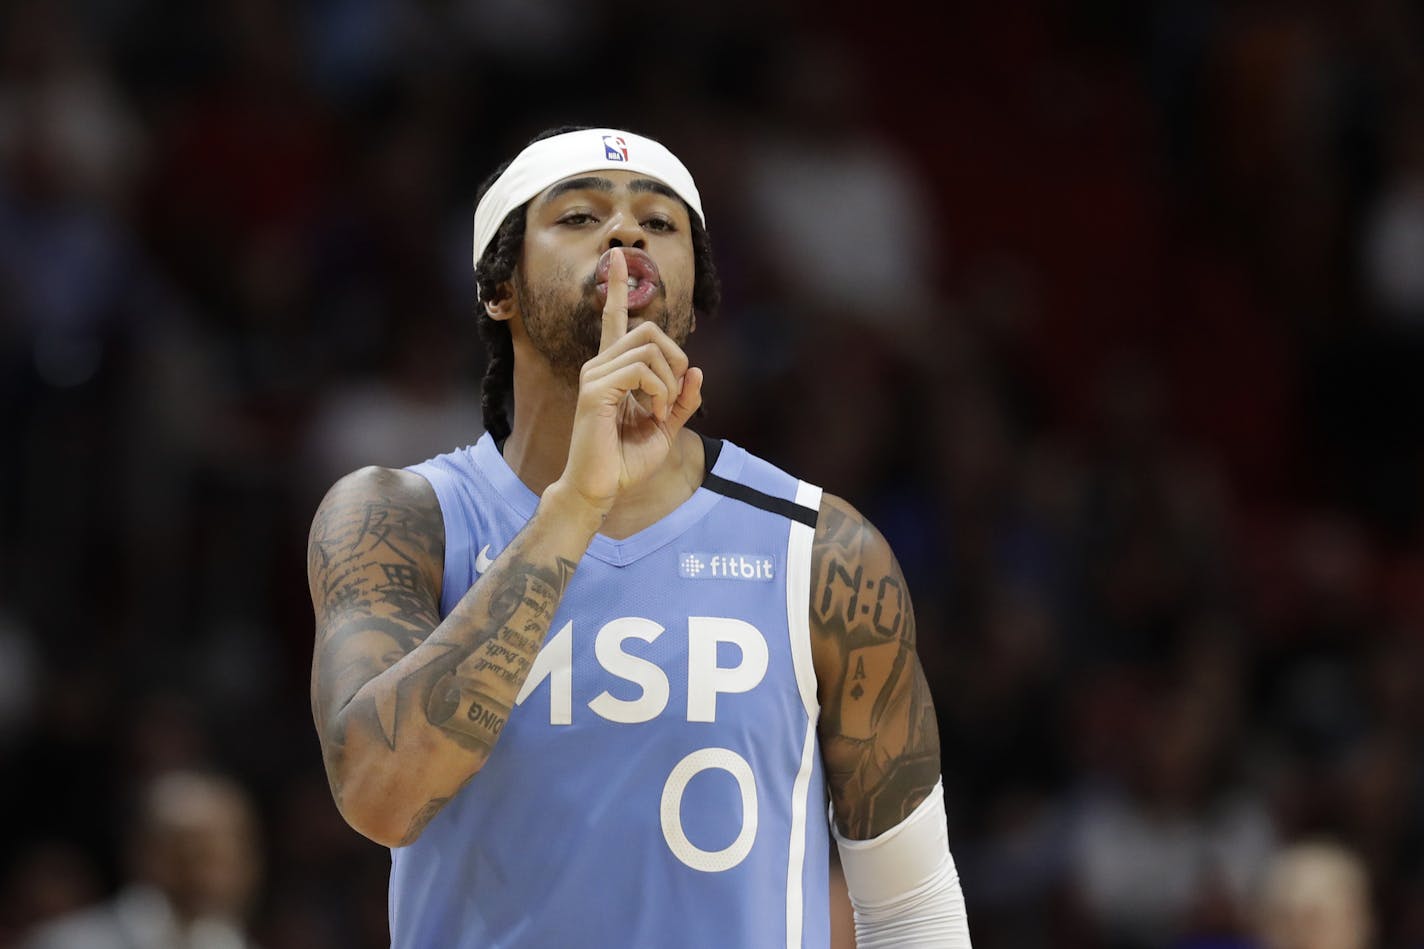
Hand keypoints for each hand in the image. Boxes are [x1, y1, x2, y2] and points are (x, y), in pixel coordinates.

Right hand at [558, 248, 703, 515]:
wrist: (602, 488)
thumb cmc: (626, 460)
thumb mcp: (666, 427)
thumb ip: (683, 400)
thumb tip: (696, 369)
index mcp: (613, 369)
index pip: (614, 320)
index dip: (616, 288)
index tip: (618, 259)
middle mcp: (600, 365)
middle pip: (649, 330)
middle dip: (675, 359)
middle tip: (673, 396)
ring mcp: (595, 375)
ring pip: (650, 349)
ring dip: (669, 383)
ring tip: (661, 412)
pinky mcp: (596, 390)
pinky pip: (643, 371)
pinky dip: (661, 393)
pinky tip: (654, 414)